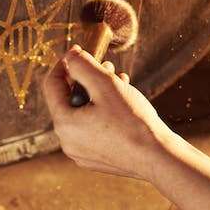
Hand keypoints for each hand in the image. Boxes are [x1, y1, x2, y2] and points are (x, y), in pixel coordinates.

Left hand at [42, 45, 172, 179]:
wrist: (158, 158)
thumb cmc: (133, 121)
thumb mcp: (106, 85)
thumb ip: (83, 66)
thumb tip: (70, 56)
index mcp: (64, 124)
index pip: (52, 85)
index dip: (65, 64)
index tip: (79, 51)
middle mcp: (67, 141)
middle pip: (69, 100)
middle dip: (87, 79)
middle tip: (107, 66)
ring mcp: (81, 152)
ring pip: (82, 114)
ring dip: (98, 94)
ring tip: (120, 81)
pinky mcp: (96, 159)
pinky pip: (92, 129)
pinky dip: (103, 113)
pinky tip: (123, 104)